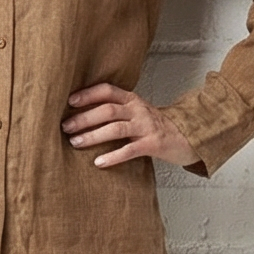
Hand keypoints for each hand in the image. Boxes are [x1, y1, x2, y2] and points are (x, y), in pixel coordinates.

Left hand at [62, 82, 201, 168]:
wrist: (188, 136)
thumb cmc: (156, 125)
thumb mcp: (138, 111)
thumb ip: (117, 109)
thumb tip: (83, 114)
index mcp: (132, 99)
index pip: (107, 90)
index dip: (88, 94)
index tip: (69, 101)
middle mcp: (138, 110)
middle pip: (107, 110)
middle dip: (84, 118)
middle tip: (66, 127)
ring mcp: (146, 127)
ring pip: (116, 128)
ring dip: (93, 136)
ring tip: (75, 143)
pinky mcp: (153, 144)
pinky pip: (130, 150)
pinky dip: (113, 156)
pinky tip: (99, 162)